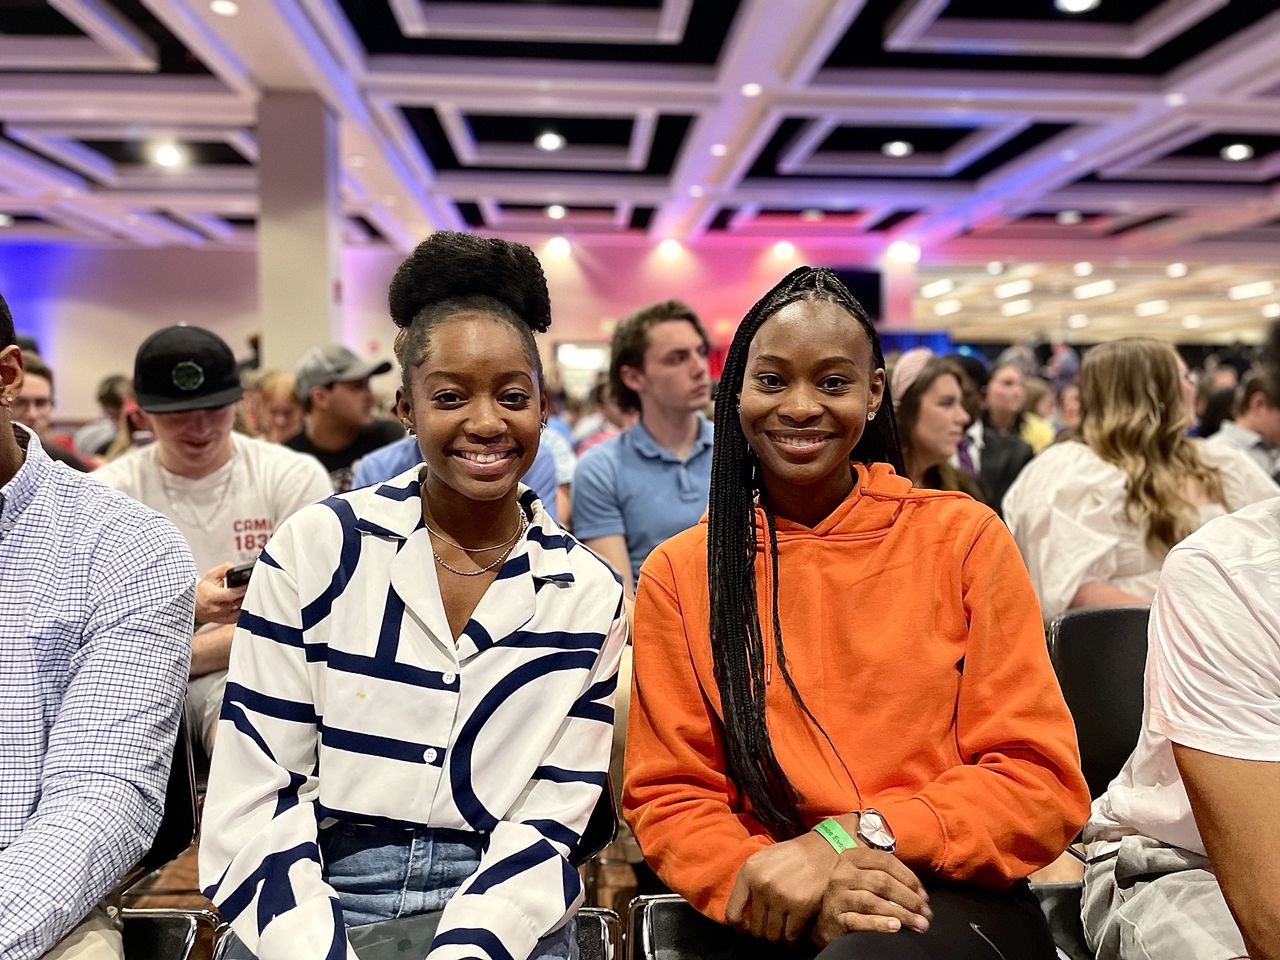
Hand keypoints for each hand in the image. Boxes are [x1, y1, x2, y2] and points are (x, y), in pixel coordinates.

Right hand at [196, 562, 247, 624]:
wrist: (195, 605)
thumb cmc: (203, 590)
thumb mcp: (211, 575)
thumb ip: (225, 569)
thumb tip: (237, 568)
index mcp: (210, 596)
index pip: (231, 593)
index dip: (243, 588)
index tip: (251, 582)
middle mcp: (217, 608)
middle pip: (239, 601)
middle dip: (247, 593)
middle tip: (252, 586)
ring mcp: (223, 616)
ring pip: (243, 609)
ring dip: (247, 600)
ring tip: (247, 592)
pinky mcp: (228, 621)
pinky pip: (242, 615)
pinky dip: (245, 608)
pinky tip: (244, 601)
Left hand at [725, 832, 838, 943]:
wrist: (821, 850)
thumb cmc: (790, 856)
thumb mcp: (761, 860)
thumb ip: (748, 884)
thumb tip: (741, 914)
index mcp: (748, 873)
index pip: (732, 914)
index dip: (740, 926)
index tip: (748, 927)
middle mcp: (762, 886)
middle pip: (755, 929)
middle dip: (763, 931)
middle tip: (772, 926)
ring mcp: (781, 897)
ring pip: (773, 936)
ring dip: (779, 936)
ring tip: (784, 929)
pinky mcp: (800, 907)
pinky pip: (791, 936)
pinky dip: (794, 939)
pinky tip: (797, 933)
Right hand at [812, 847, 931, 945]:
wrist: (827, 920)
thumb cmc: (854, 896)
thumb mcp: (865, 878)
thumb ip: (888, 877)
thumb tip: (921, 894)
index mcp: (852, 857)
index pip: (885, 862)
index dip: (909, 878)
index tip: (924, 895)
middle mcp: (842, 873)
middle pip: (882, 882)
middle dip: (909, 899)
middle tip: (925, 913)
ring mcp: (837, 895)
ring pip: (873, 901)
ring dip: (901, 914)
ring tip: (918, 924)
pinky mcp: (835, 917)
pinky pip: (860, 920)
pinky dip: (880, 924)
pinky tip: (896, 927)